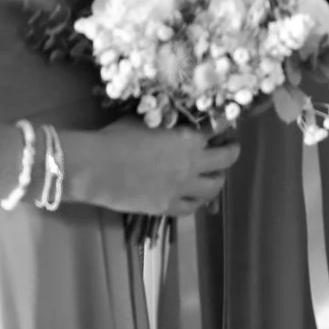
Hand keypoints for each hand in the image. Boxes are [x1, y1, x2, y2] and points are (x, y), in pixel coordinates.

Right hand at [64, 118, 239, 216]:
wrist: (96, 168)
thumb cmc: (118, 137)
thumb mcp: (148, 120)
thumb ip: (169, 123)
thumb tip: (174, 121)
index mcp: (190, 138)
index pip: (219, 128)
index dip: (224, 125)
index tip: (224, 124)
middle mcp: (193, 164)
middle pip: (227, 159)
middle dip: (232, 150)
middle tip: (230, 147)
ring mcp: (182, 188)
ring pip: (214, 187)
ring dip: (218, 178)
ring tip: (215, 174)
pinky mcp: (167, 206)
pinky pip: (191, 207)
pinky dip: (197, 200)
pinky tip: (194, 195)